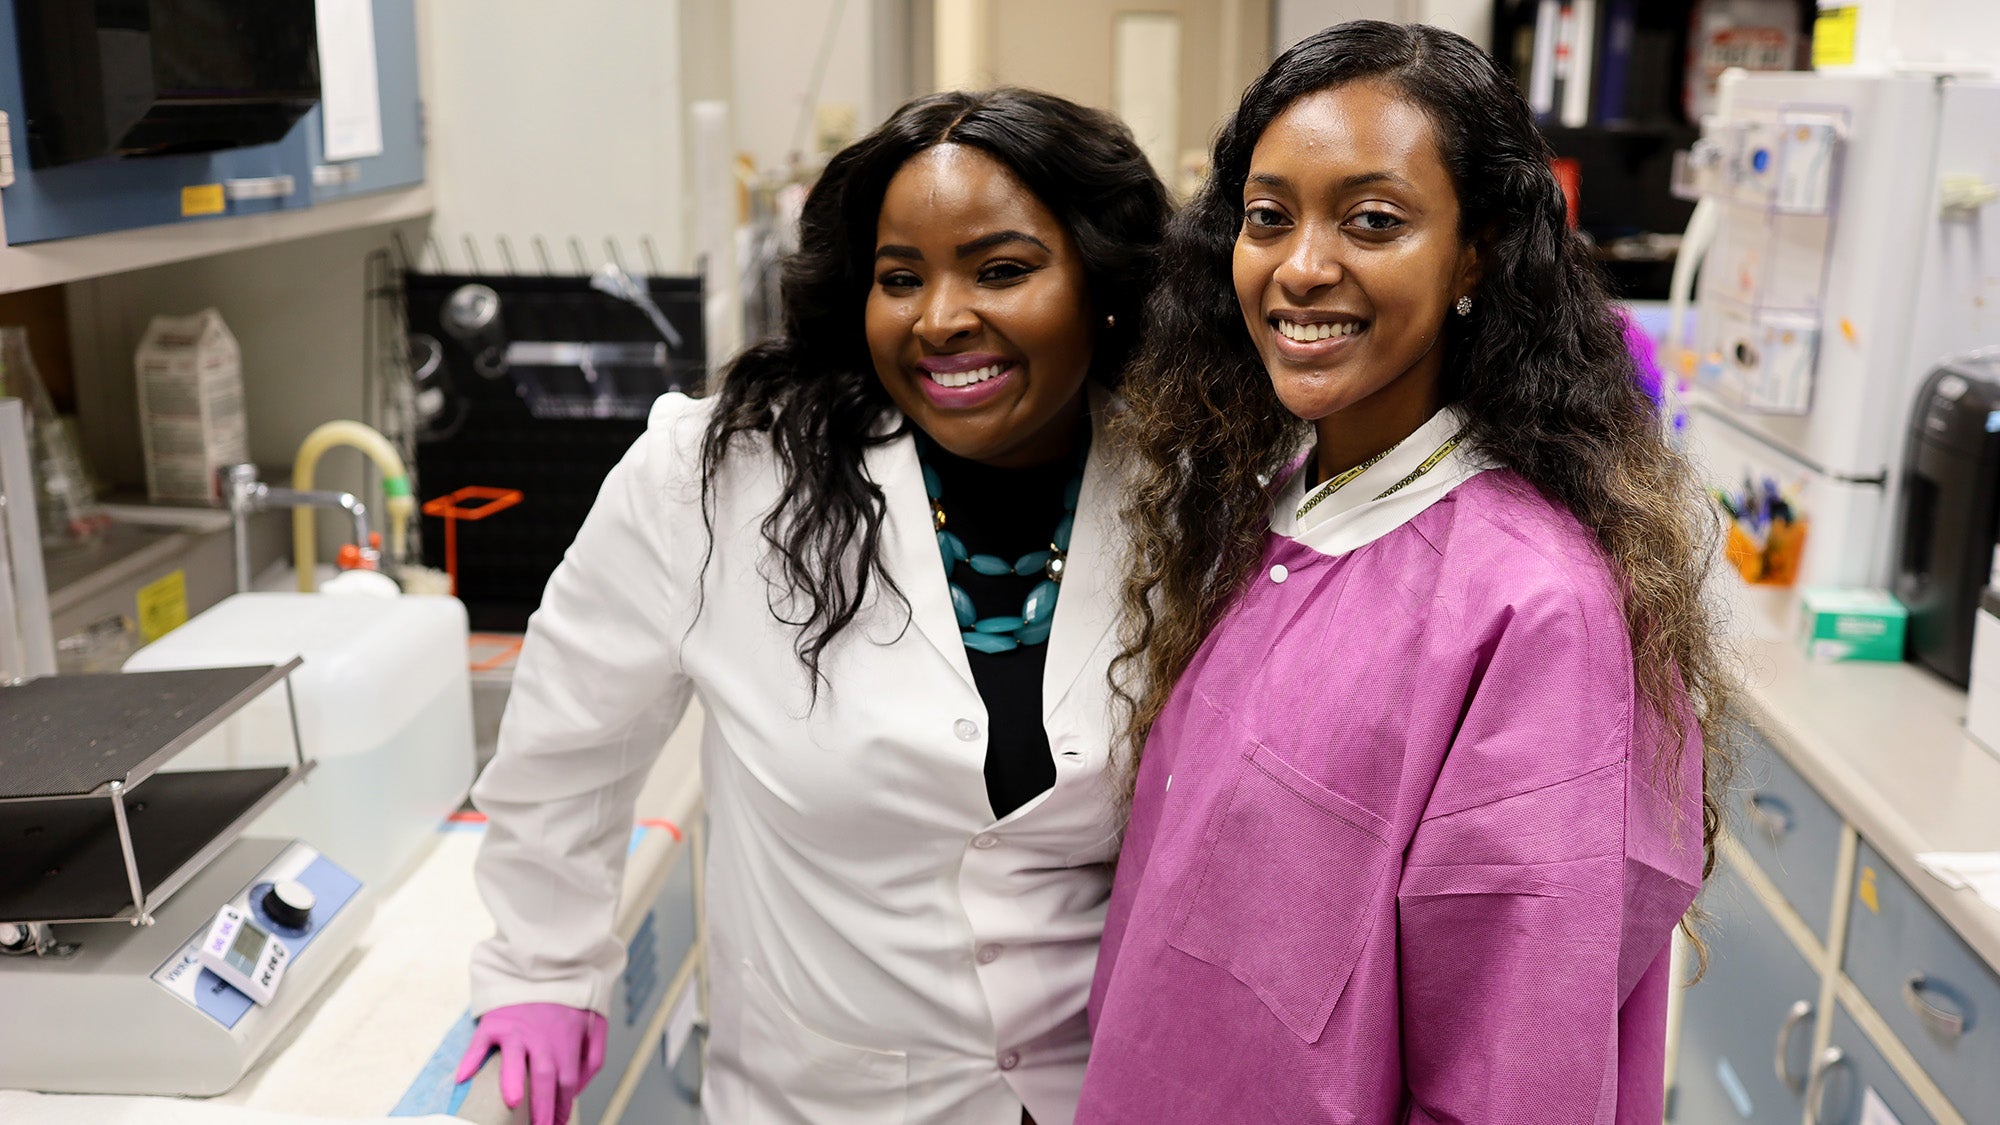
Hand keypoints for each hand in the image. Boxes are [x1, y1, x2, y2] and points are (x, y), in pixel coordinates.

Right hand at [455, 1002, 608, 1124]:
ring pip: (514, 1057)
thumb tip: (578, 1091)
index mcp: (566, 1041)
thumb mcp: (595, 1025)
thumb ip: (592, 1058)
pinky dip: (470, 1060)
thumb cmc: (569, 1003)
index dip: (562, 1108)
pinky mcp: (494, 1021)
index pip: (567, 1082)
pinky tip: (463, 1079)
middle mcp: (541, 1037)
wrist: (548, 965)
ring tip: (512, 1104)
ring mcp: (516, 1029)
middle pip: (544, 1076)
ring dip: (511, 1082)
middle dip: (542, 1108)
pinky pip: (480, 1042)